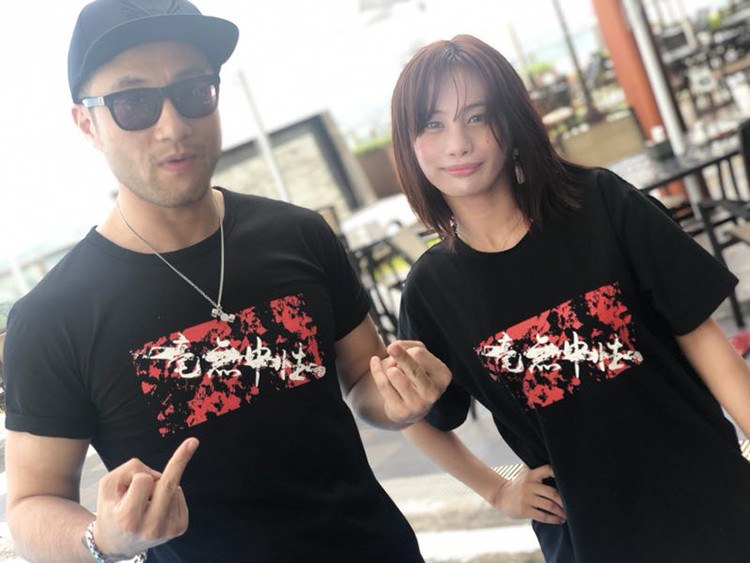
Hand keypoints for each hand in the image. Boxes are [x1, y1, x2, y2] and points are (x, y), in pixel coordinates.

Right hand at [92, 438, 198, 556]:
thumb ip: (130, 470)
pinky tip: (157, 507)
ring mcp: (168, 530)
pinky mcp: (180, 527)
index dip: (137, 477)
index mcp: (128, 519)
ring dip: (161, 487)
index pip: (143, 480)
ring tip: (145, 504)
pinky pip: (180, 495)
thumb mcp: (108, 486)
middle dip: (179, 460)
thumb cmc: (112, 509)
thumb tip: (166, 471)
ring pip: (173, 487)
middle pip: (168, 485)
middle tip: (193, 441)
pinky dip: (170, 494)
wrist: (118, 542)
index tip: (139, 476)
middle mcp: (150, 528)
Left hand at [369, 340, 451, 425]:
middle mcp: (434, 392)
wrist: (410, 407)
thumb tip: (394, 347)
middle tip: (391, 347)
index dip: (407, 351)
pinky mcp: (402, 412)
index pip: (419, 354)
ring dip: (390, 368)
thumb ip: (409, 346)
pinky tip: (374, 361)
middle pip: (413, 367)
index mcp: (443, 376)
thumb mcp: (419, 357)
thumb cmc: (416, 375)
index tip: (404, 355)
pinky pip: (383, 385)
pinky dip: (376, 370)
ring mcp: (419, 405)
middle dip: (400, 356)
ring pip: (395, 375)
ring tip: (392, 371)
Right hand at [489, 464, 565, 524]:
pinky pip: (543, 516)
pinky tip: (560, 520)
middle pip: (552, 492)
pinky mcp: (524, 510)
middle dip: (564, 501)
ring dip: (561, 511)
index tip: (569, 481)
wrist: (501, 496)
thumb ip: (539, 471)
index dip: (557, 473)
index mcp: (531, 474)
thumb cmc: (519, 485)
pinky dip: (554, 519)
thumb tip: (560, 468)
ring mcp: (526, 498)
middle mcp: (529, 485)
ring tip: (568, 514)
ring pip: (549, 505)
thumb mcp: (525, 473)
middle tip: (573, 505)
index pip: (547, 470)